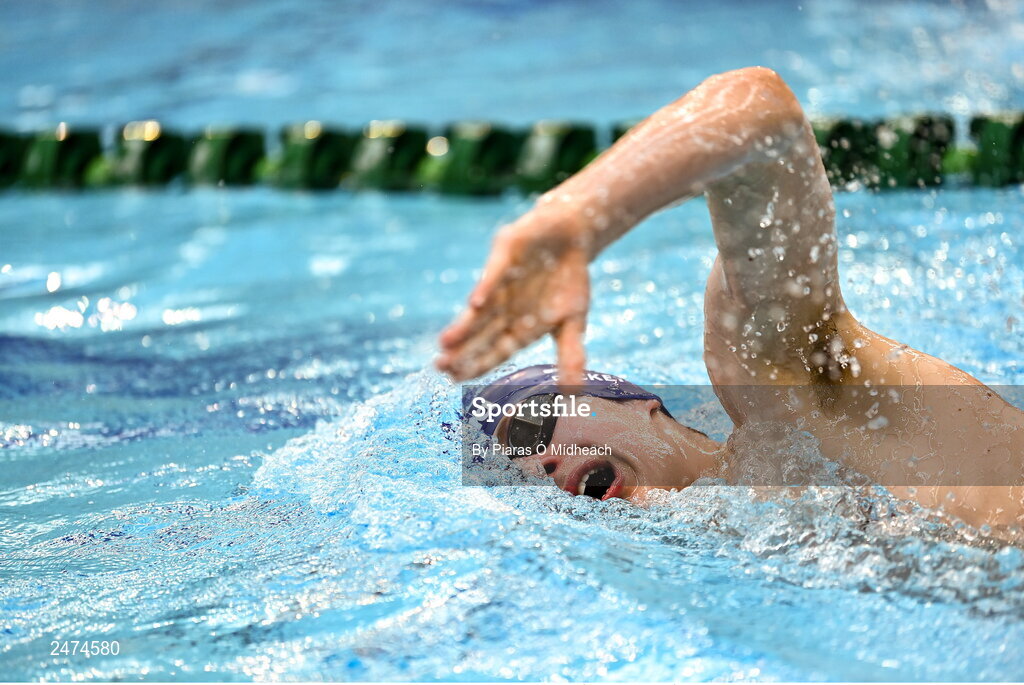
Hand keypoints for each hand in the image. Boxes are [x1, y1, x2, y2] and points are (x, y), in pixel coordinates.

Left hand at [436, 209, 590, 384]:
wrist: (573, 235)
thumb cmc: (569, 282)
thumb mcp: (574, 322)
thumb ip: (570, 357)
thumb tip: (574, 395)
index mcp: (518, 327)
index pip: (493, 352)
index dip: (475, 365)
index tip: (457, 380)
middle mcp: (503, 308)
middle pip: (479, 335)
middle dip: (460, 351)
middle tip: (440, 366)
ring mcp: (501, 283)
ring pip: (479, 309)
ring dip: (463, 325)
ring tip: (445, 343)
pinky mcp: (505, 255)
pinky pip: (495, 273)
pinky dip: (486, 287)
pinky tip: (476, 304)